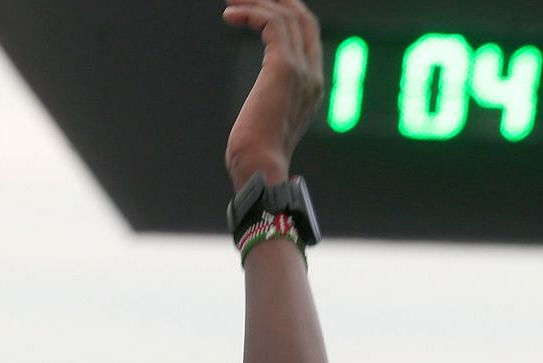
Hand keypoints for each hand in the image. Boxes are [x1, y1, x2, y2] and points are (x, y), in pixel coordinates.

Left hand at [222, 0, 321, 188]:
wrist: (261, 167)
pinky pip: (271, 24)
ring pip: (287, 15)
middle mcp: (312, 73)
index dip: (287, 14)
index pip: (308, 35)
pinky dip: (250, 13)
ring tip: (232, 3)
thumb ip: (271, 102)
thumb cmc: (256, 155)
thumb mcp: (268, 121)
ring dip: (257, 3)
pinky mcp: (284, 67)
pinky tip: (230, 16)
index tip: (259, 8)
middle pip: (303, 17)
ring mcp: (301, 69)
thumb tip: (259, 103)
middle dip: (275, 1)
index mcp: (312, 86)